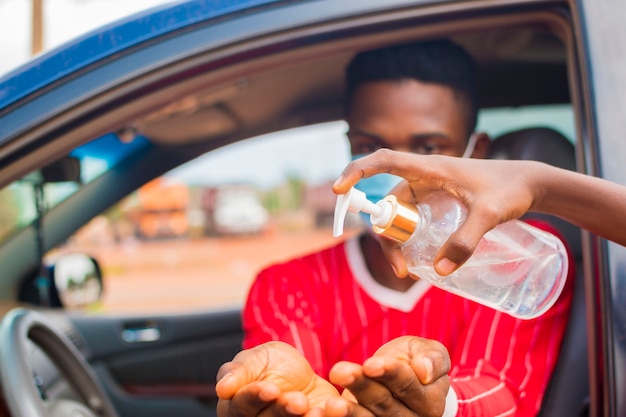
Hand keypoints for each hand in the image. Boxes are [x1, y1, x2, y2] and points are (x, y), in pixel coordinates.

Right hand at [216, 341, 339, 416]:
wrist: (297, 372)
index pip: (243, 406)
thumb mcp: (252, 361)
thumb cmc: (266, 365)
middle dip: (284, 410)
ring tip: (317, 411)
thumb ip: (237, 372)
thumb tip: (223, 388)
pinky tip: (332, 410)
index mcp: (238, 408)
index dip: (256, 397)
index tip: (270, 388)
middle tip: (298, 401)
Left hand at [324, 336, 450, 416]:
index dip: (389, 373)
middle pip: (384, 404)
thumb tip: (424, 371)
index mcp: (430, 400)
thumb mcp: (429, 351)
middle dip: (361, 387)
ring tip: (331, 402)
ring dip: (349, 411)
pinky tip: (323, 412)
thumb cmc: (416, 360)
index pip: (408, 385)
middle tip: (339, 372)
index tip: (369, 364)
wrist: (403, 378)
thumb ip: (432, 358)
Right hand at [333, 149, 542, 275]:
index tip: (339, 190)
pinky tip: (421, 259)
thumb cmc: (511, 189)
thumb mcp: (490, 214)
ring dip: (396, 242)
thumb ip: (466, 240)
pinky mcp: (438, 202)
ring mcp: (430, 190)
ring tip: (409, 270)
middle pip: (389, 203)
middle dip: (386, 236)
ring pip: (399, 215)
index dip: (357, 171)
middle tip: (401, 268)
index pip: (384, 160)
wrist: (531, 183)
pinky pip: (412, 220)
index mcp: (430, 167)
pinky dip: (409, 239)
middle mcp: (424, 177)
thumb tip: (438, 270)